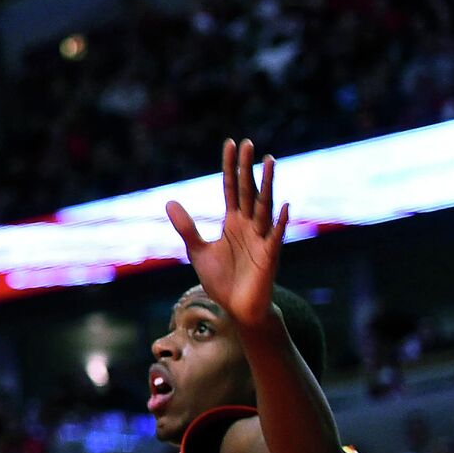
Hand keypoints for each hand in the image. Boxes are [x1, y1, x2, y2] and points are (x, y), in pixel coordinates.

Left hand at [166, 139, 289, 326]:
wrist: (236, 309)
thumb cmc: (221, 280)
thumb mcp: (198, 250)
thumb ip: (187, 227)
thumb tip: (170, 202)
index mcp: (233, 222)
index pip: (232, 188)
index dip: (230, 167)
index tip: (230, 144)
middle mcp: (249, 225)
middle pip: (249, 190)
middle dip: (248, 168)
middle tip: (249, 143)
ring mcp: (261, 239)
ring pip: (265, 206)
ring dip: (267, 185)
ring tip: (269, 161)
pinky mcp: (269, 257)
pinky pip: (275, 236)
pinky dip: (280, 221)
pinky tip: (284, 206)